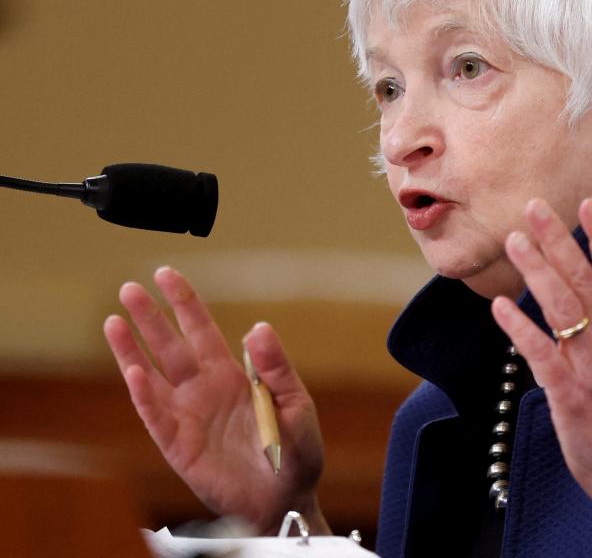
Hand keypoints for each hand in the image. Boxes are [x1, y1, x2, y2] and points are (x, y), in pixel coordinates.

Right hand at [103, 266, 328, 534]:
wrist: (284, 499)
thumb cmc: (295, 452)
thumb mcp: (294, 403)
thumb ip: (276, 367)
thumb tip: (259, 327)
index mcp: (233, 374)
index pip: (203, 330)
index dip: (184, 302)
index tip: (167, 274)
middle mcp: (204, 389)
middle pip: (171, 346)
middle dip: (151, 318)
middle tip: (130, 288)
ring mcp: (187, 416)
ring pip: (153, 375)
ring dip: (132, 350)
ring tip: (114, 320)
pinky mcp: (178, 445)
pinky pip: (156, 416)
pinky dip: (145, 395)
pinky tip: (133, 371)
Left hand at [491, 198, 591, 534]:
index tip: (590, 203)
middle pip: (584, 278)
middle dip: (559, 239)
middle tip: (534, 206)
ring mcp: (588, 365)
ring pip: (561, 306)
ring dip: (537, 271)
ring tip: (515, 241)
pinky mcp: (566, 393)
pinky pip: (541, 354)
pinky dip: (520, 329)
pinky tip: (499, 307)